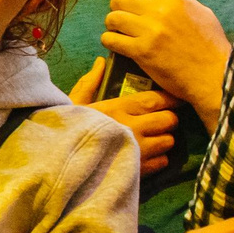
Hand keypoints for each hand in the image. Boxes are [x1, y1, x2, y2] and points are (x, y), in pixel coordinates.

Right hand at [69, 59, 179, 174]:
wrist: (61, 166)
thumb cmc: (66, 131)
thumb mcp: (73, 104)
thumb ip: (89, 83)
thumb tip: (101, 62)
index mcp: (117, 108)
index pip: (155, 99)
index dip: (169, 98)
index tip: (172, 98)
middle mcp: (132, 128)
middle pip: (169, 120)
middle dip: (168, 119)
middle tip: (160, 121)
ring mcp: (138, 151)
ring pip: (169, 141)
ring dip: (164, 140)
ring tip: (153, 140)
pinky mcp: (140, 171)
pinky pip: (163, 162)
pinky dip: (158, 159)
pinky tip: (145, 156)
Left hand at [100, 0, 231, 123]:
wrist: (213, 75)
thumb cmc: (210, 43)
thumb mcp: (199, 10)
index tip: (129, 0)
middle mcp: (159, 10)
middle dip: (117, 7)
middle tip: (122, 17)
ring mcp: (149, 31)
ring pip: (113, 18)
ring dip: (112, 24)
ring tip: (118, 31)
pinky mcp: (141, 51)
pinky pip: (111, 40)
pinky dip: (109, 41)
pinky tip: (116, 44)